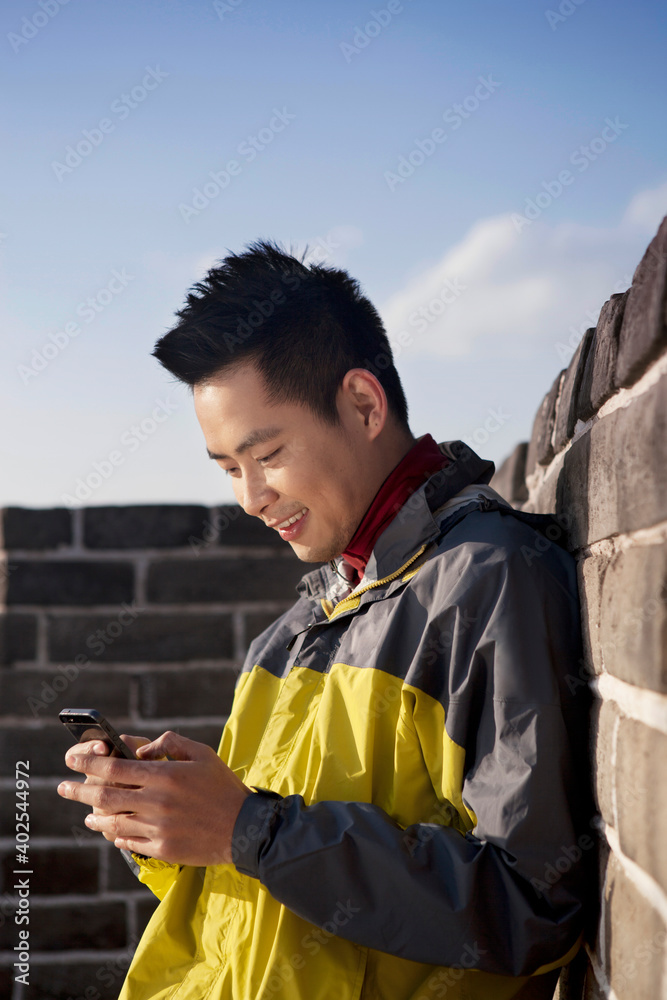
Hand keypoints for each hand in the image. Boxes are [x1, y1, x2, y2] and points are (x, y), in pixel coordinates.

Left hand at [58, 731, 250, 865]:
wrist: (244, 828)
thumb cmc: (222, 786)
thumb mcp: (201, 753)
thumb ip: (169, 744)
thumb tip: (140, 751)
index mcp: (165, 775)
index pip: (115, 768)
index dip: (88, 763)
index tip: (72, 760)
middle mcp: (157, 802)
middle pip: (105, 796)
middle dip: (79, 790)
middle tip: (63, 786)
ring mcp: (158, 828)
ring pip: (113, 822)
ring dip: (94, 816)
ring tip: (87, 814)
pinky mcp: (162, 849)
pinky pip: (129, 842)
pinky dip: (116, 835)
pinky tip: (111, 831)